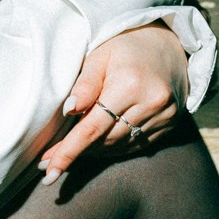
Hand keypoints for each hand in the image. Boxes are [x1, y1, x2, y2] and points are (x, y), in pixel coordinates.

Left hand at [38, 22, 188, 183]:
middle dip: (75, 153)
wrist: (170, 44)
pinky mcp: (170, 123)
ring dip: (94, 152)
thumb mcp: (100, 55)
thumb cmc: (126, 46)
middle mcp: (150, 103)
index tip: (49, 173)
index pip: (92, 128)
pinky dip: (115, 148)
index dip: (68, 152)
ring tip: (71, 152)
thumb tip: (69, 110)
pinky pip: (136, 146)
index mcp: (129, 84)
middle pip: (105, 141)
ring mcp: (164, 116)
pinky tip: (99, 145)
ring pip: (120, 146)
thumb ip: (84, 84)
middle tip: (48, 162)